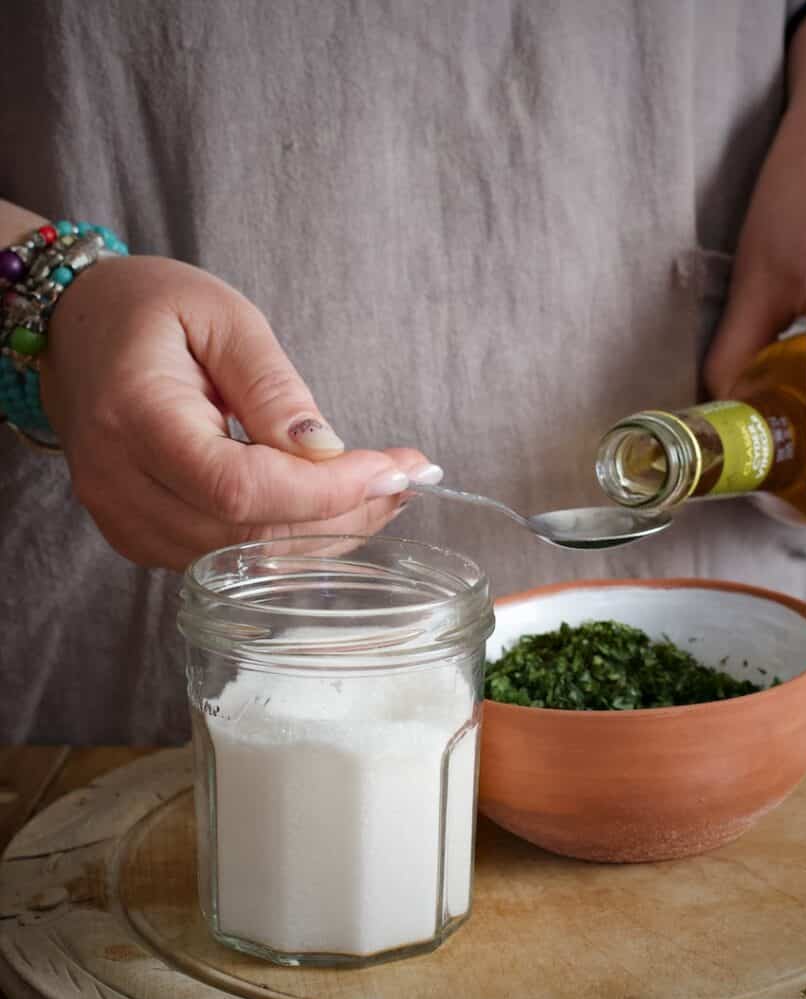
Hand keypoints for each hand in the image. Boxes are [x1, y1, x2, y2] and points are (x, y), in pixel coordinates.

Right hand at [41, 255, 436, 568]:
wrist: (77, 329)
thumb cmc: (149, 309)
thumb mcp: (224, 319)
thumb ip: (274, 388)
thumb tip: (329, 453)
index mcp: (136, 417)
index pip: (239, 488)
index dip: (323, 492)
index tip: (391, 470)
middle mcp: (121, 484)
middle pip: (249, 535)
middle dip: (344, 514)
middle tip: (405, 479)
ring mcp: (127, 519)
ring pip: (246, 559)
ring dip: (328, 531)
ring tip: (383, 490)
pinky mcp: (143, 535)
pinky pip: (229, 558)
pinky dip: (292, 538)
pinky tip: (333, 506)